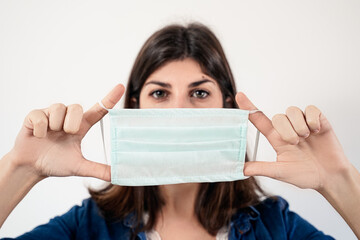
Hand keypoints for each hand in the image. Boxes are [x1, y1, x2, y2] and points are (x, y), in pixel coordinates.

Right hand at [9, 84, 124, 180]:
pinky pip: (40, 116)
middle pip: (76, 107)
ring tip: (49, 136)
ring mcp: (51, 115)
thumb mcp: (79, 167)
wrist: (31, 167)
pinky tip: (37, 136)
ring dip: (54, 126)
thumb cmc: (56, 163)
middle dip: (70, 123)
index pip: (99, 110)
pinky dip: (39, 130)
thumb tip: (117, 176)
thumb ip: (98, 170)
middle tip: (64, 135)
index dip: (110, 98)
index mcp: (81, 126)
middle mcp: (68, 117)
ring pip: (58, 109)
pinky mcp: (34, 115)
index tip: (121, 87)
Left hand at [236, 92, 350, 190]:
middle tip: (295, 143)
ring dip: (298, 125)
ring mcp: (303, 123)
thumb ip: (262, 168)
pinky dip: (312, 120)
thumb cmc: (305, 175)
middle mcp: (288, 128)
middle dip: (286, 130)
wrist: (330, 177)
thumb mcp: (280, 173)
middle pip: (278, 116)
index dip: (249, 108)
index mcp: (277, 139)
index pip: (259, 120)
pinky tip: (317, 131)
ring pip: (292, 111)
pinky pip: (311, 109)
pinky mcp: (318, 120)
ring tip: (306, 138)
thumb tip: (241, 169)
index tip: (239, 95)